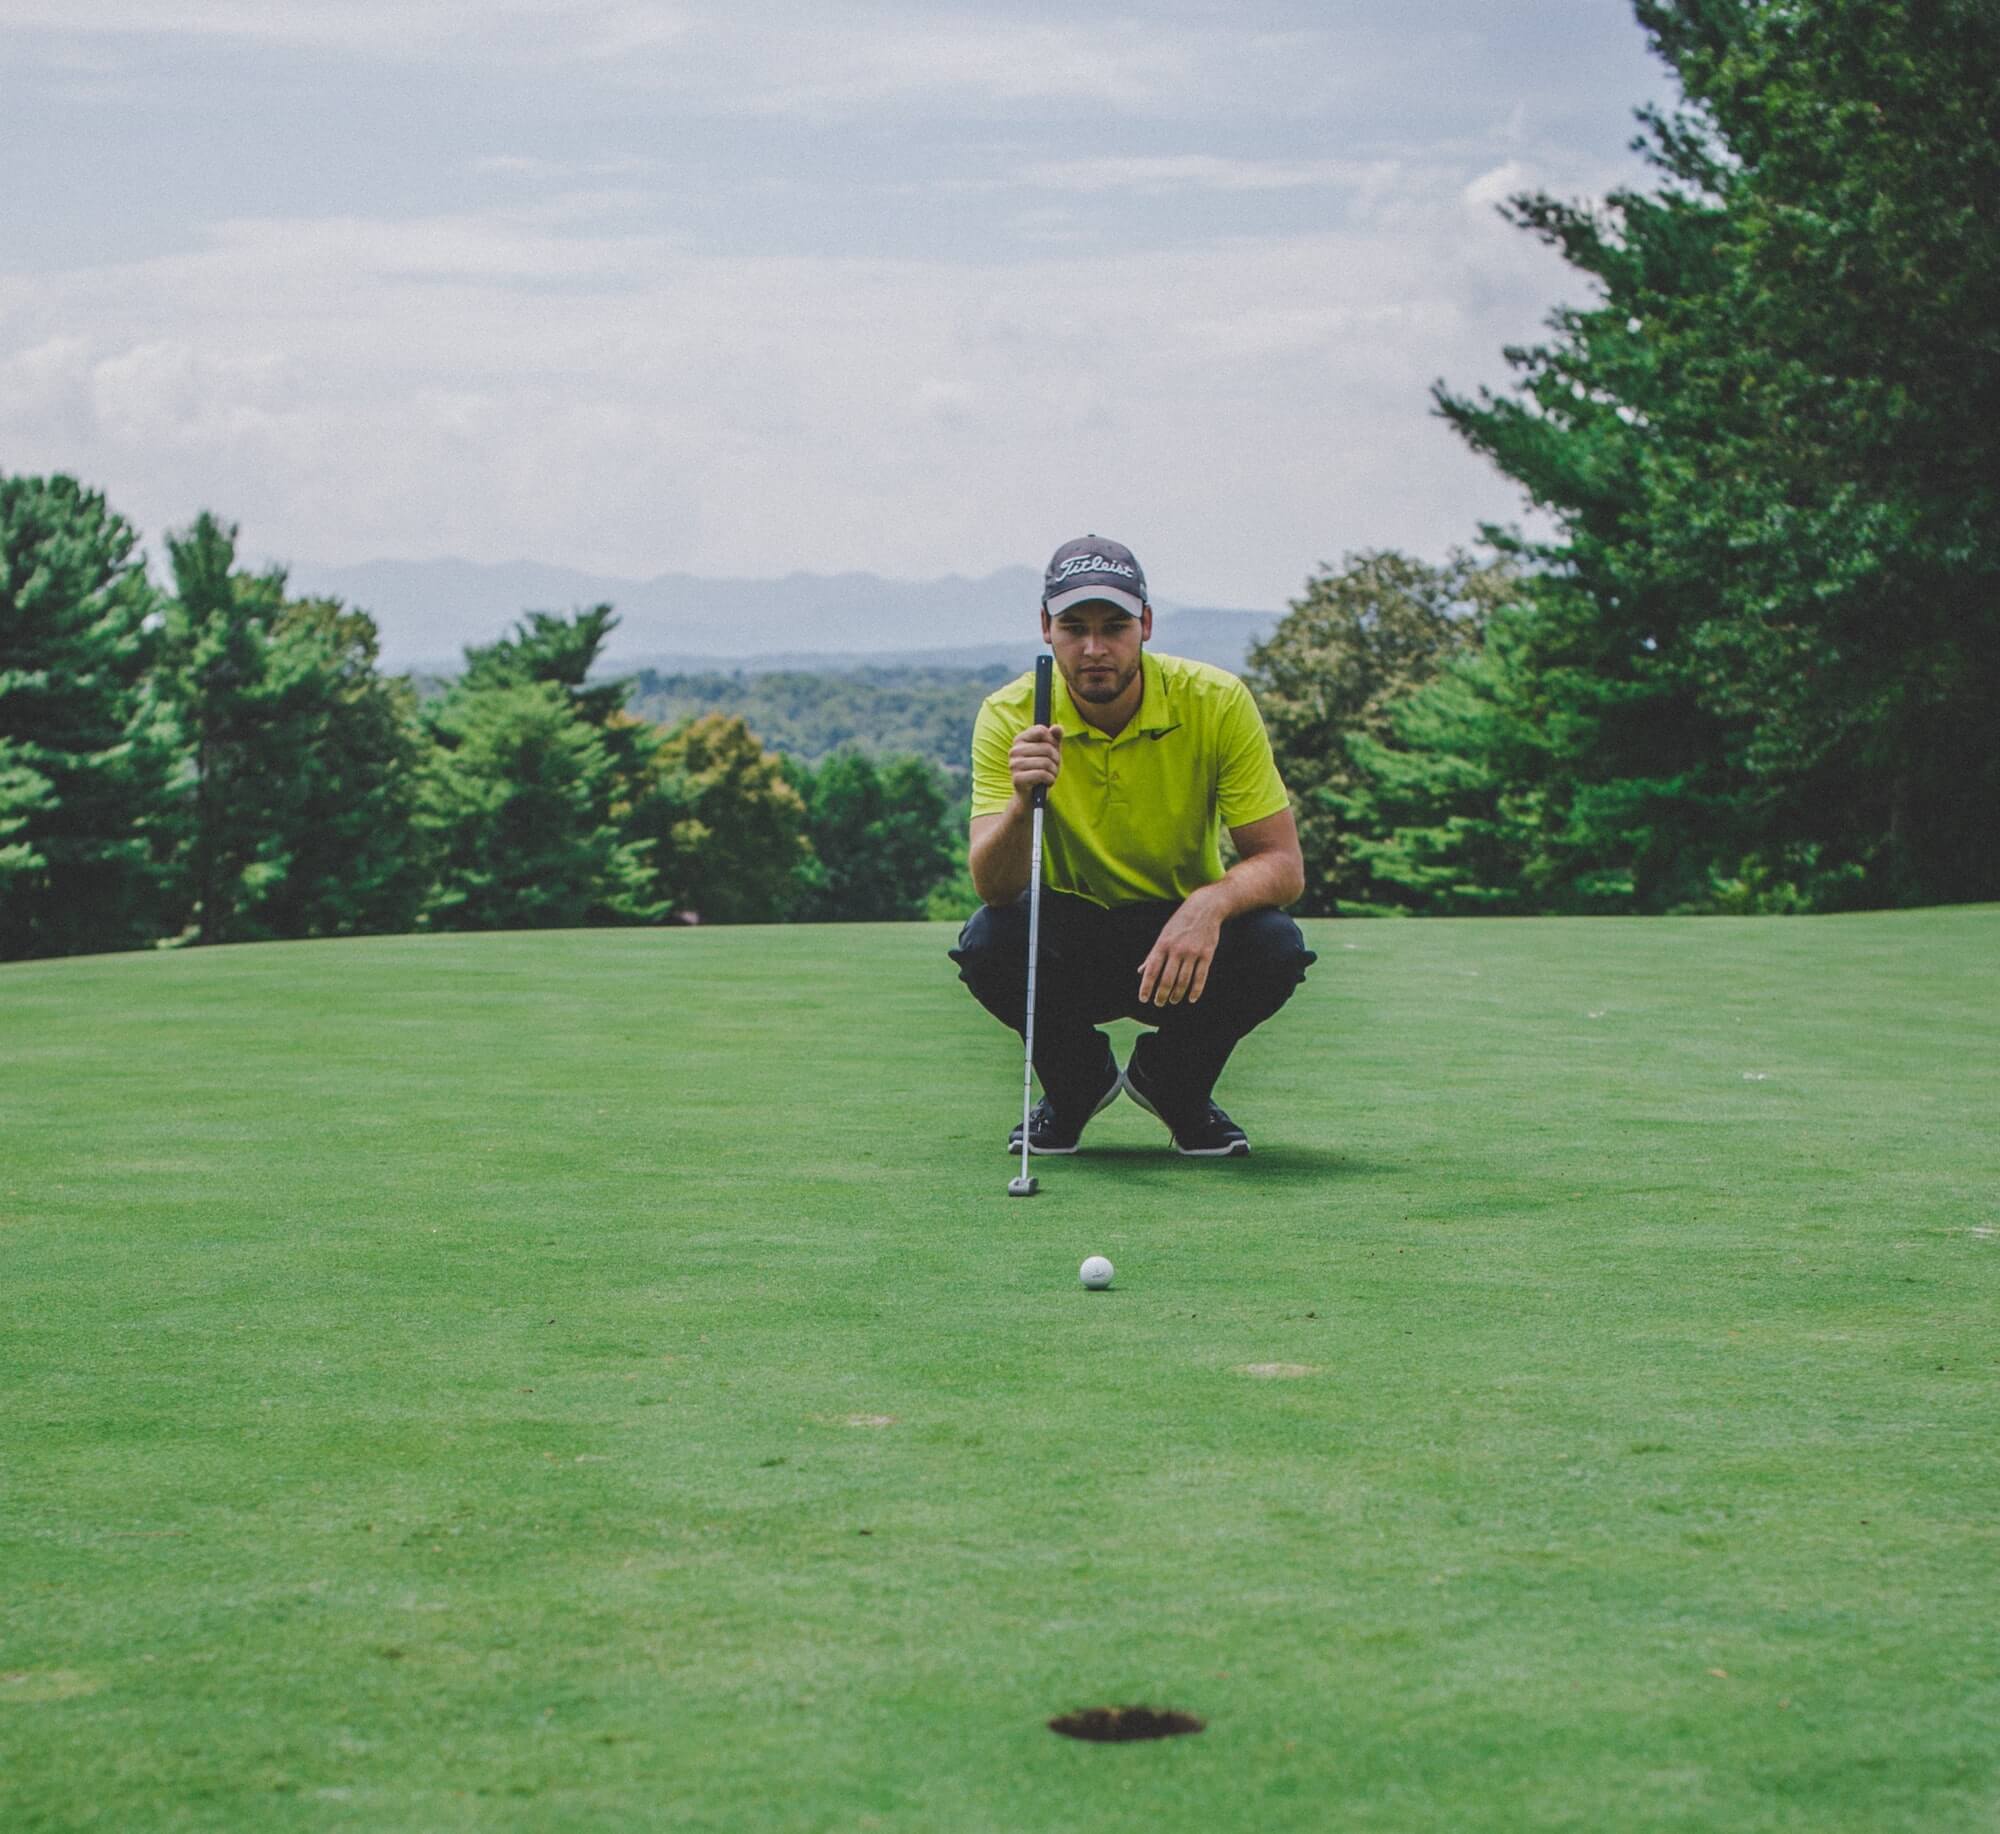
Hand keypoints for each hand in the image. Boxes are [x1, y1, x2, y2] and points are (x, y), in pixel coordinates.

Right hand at [1009, 724, 1061, 803]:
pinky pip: (1042, 774)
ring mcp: (1014, 765)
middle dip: (1056, 759)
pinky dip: (1050, 779)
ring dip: (1054, 771)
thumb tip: (1057, 727)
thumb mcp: (1052, 751)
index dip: (1052, 740)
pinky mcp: (1017, 778)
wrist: (1033, 793)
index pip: (1041, 730)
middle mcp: (1014, 750)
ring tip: (1050, 775)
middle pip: (1046, 748)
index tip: (1052, 749)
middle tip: (1053, 766)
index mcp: (1020, 739)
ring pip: (1045, 762)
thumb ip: (1055, 737)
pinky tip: (1047, 782)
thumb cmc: (1043, 768)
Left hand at [1137, 892, 1222, 1006]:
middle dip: (1162, 995)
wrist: (1205, 908)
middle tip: (1159, 1003)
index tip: (1143, 999)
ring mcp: (1192, 953)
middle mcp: (1176, 950)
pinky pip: (1200, 977)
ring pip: (1183, 981)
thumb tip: (1141, 971)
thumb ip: (1153, 954)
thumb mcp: (1163, 935)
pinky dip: (1196, 991)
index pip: (1151, 970)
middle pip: (1167, 979)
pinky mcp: (1207, 954)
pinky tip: (1191, 998)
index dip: (1146, 987)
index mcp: (1162, 945)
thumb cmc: (1180, 923)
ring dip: (1177, 994)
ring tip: (1173, 1000)